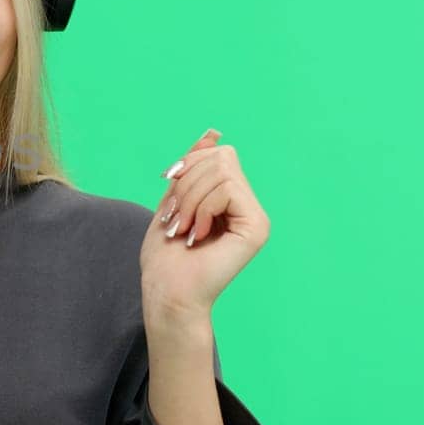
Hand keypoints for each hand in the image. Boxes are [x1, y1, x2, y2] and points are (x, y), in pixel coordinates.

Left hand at [139, 129, 270, 322]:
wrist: (167, 291)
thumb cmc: (166, 254)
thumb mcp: (174, 198)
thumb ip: (194, 167)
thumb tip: (212, 133)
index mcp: (231, 199)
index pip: (217, 154)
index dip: (188, 166)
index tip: (171, 199)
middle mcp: (249, 206)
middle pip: (221, 157)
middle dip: (187, 183)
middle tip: (177, 219)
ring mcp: (256, 217)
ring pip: (222, 171)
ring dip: (190, 199)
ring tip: (185, 229)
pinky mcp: (257, 228)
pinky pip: (228, 189)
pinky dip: (202, 208)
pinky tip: (198, 235)